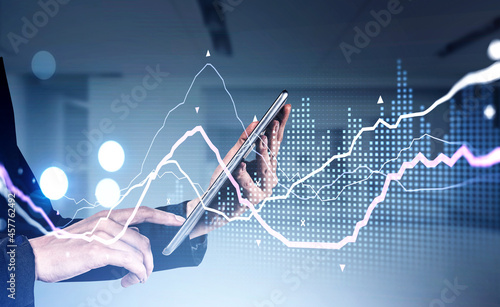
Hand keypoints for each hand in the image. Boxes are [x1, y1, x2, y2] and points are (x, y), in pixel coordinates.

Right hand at [29, 207, 184, 286]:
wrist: (39, 257)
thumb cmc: (64, 249)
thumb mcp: (93, 234)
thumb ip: (114, 233)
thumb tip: (135, 237)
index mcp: (108, 216)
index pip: (142, 211)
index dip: (163, 216)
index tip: (178, 221)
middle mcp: (108, 222)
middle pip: (143, 240)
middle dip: (149, 259)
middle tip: (145, 272)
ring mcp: (104, 235)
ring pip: (139, 252)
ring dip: (143, 269)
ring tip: (136, 279)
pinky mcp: (99, 251)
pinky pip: (131, 261)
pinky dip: (137, 272)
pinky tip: (133, 278)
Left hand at [188, 104, 290, 237]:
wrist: (213, 207)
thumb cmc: (225, 181)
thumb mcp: (233, 157)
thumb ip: (244, 141)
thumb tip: (255, 122)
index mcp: (266, 164)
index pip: (276, 141)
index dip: (281, 124)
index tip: (285, 107)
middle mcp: (269, 176)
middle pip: (274, 153)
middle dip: (274, 135)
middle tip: (274, 120)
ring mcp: (264, 189)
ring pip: (265, 168)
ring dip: (263, 152)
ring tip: (262, 137)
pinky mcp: (253, 200)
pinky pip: (248, 184)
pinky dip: (244, 175)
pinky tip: (240, 164)